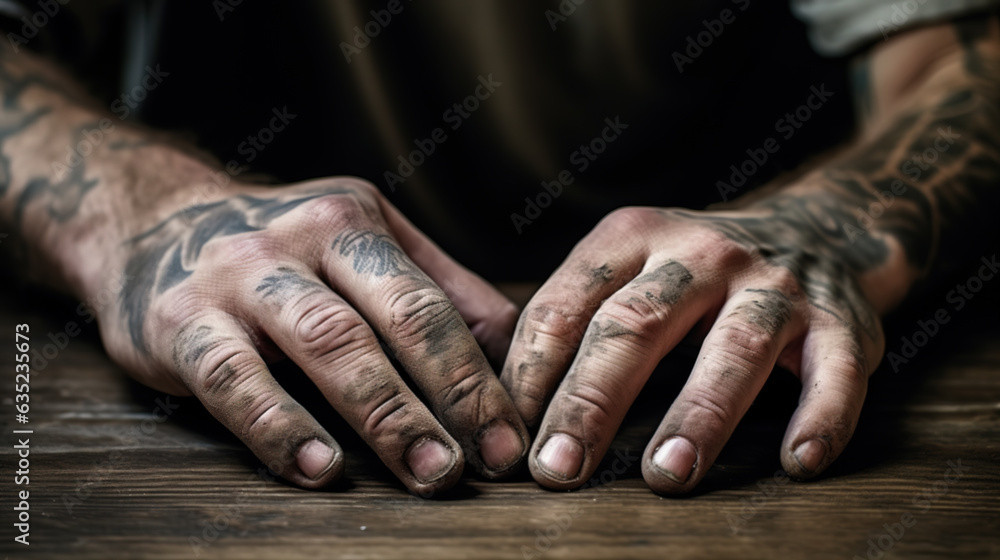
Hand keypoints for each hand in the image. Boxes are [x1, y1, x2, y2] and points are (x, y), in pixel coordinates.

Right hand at [92, 177, 527, 492]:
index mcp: (357, 222)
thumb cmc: (280, 251)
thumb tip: (510, 353)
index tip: (510, 439)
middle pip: (393, 316)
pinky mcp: (180, 320)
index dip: (478, 375)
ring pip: (326, 341)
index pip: (432, 303)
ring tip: (426, 470)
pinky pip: (235, 377)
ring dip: (383, 412)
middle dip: (449, 393)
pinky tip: (318, 469)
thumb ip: (436, 286)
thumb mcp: (360, 239)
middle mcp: (304, 238)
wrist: (148, 223)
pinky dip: (280, 426)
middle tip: (484, 461)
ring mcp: (240, 275)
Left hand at [501, 198, 886, 492]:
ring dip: (698, 415)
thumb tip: (498, 404)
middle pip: (637, 326)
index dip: (530, 373)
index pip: (567, 305)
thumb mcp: (630, 267)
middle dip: (592, 402)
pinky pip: (835, 373)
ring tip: (665, 476)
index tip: (506, 436)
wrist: (814, 230)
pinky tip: (797, 463)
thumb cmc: (693, 274)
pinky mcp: (841, 322)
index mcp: (635, 236)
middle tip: (558, 469)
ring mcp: (775, 285)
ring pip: (732, 349)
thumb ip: (574, 318)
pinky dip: (820, 417)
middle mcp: (703, 254)